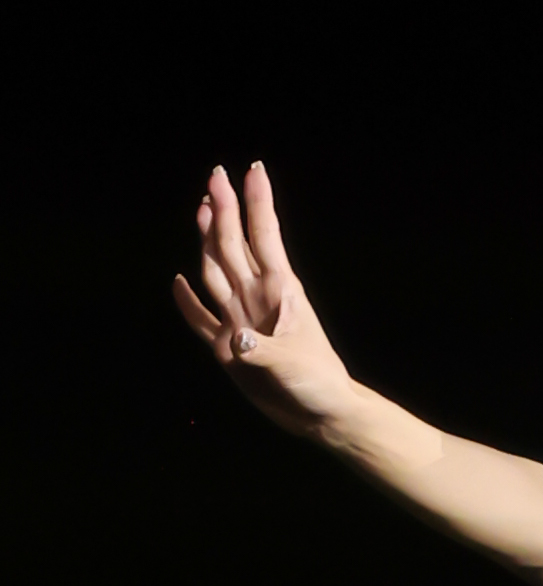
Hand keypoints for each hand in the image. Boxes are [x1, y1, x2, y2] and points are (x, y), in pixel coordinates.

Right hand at [173, 164, 358, 438]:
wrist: (321, 416)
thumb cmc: (317, 386)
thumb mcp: (290, 367)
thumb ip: (261, 353)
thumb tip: (238, 341)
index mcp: (279, 292)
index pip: (263, 236)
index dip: (257, 203)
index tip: (253, 169)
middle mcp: (256, 298)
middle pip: (232, 244)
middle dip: (224, 210)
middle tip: (215, 175)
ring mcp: (241, 320)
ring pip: (216, 270)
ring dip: (207, 240)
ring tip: (202, 208)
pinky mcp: (229, 349)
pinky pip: (202, 319)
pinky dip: (188, 302)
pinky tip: (179, 282)